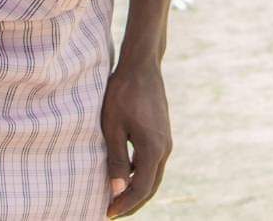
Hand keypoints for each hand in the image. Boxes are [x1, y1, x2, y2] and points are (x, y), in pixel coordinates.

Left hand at [103, 60, 172, 217]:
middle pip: (151, 186)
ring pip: (154, 174)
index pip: (141, 189)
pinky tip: (124, 172)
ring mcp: (166, 139)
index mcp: (152, 148)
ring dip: (137, 188)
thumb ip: (116, 161)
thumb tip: (116, 191)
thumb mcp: (113, 128)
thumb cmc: (123, 94)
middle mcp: (164, 147)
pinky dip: (141, 173)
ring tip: (116, 195)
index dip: (124, 204)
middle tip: (112, 210)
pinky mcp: (163, 132)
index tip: (107, 213)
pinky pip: (154, 161)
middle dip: (133, 202)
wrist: (142, 65)